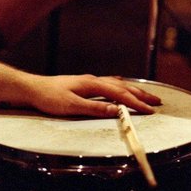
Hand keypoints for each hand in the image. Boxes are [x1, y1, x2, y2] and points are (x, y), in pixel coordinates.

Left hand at [26, 74, 161, 116]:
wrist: (32, 88)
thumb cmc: (49, 98)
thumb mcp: (71, 106)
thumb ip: (94, 108)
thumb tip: (116, 110)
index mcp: (93, 85)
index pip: (121, 94)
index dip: (136, 103)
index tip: (151, 110)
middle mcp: (94, 80)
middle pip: (123, 87)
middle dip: (141, 95)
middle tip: (157, 102)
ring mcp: (90, 81)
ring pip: (118, 84)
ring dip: (133, 90)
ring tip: (146, 95)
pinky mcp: (85, 84)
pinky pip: (110, 83)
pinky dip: (121, 86)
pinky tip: (122, 85)